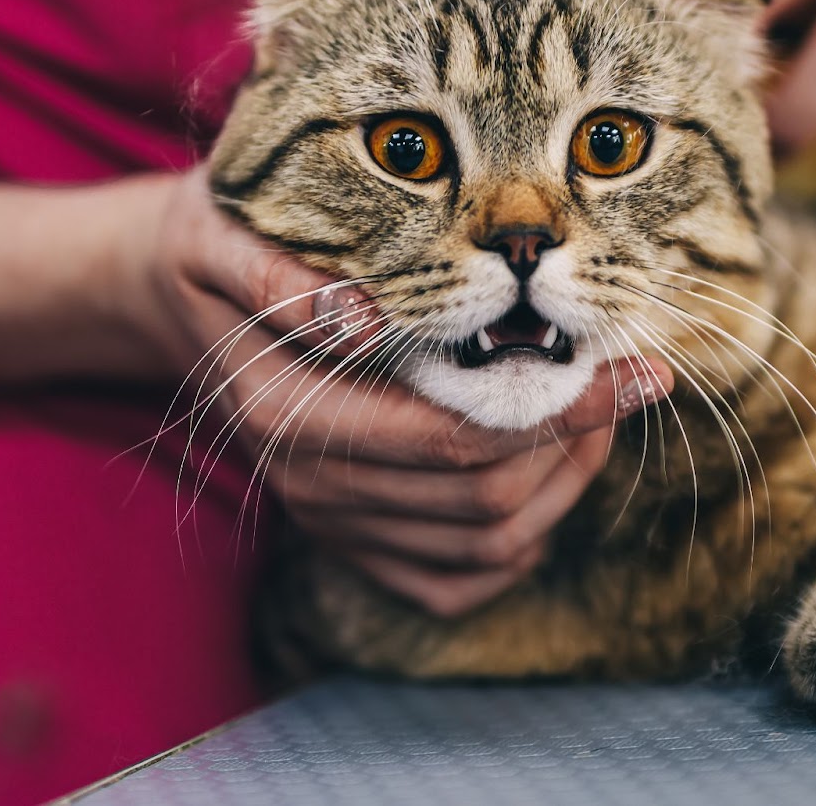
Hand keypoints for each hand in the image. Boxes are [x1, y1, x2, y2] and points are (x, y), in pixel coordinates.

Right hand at [121, 168, 671, 615]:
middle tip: (630, 376)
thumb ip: (275, 275)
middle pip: (483, 497)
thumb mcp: (219, 231)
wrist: (179, 294)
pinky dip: (519, 548)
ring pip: (485, 543)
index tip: (635, 365)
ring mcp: (332, 519)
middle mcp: (310, 482)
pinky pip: (452, 584)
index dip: (557, 408)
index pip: (452, 435)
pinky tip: (547, 478)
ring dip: (564, 485)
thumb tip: (359, 318)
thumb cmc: (220, 244)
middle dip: (577, 440)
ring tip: (603, 412)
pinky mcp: (350, 539)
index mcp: (287, 411)